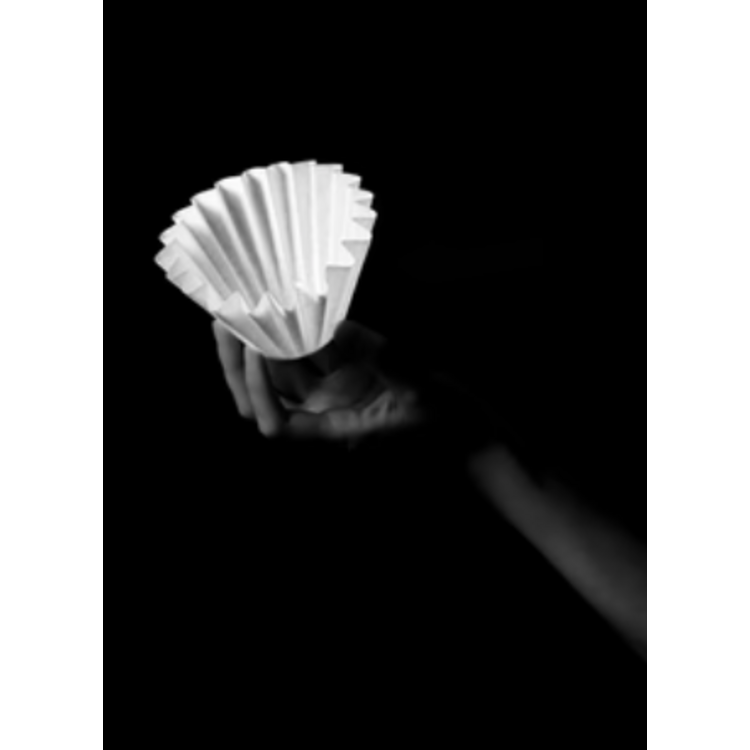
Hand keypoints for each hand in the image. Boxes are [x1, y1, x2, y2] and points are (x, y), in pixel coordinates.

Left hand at [213, 319, 501, 452]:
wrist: (459, 423)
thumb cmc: (443, 418)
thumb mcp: (420, 391)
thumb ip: (386, 362)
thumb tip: (342, 329)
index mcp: (334, 428)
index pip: (278, 425)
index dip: (259, 392)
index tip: (257, 352)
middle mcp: (324, 410)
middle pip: (263, 399)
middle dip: (238, 365)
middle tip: (223, 321)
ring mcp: (331, 391)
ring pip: (279, 372)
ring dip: (257, 341)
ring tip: (240, 303)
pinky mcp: (343, 372)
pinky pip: (308, 352)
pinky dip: (292, 330)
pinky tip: (282, 301)